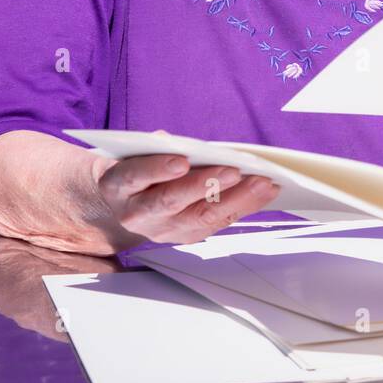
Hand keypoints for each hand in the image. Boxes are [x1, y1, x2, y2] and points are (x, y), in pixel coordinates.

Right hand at [95, 134, 279, 246]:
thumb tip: (186, 145)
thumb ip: (156, 146)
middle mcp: (137, 214)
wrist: (125, 202)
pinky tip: (264, 192)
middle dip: (205, 185)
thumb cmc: (136, 168)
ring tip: (260, 182)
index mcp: (119, 185)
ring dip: (235, 199)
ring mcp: (162, 230)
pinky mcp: (186, 236)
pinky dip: (244, 206)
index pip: (136, 176)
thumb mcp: (136, 150)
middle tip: (233, 171)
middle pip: (171, 202)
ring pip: (199, 219)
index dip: (158, 169)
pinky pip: (217, 224)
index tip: (182, 161)